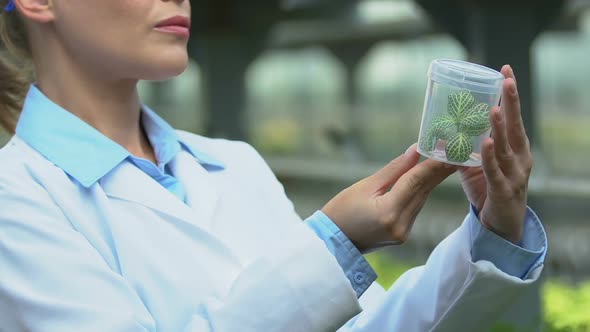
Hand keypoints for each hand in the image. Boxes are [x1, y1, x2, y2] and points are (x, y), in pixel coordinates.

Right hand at [322, 145, 454, 252]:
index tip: (448, 151)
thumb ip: (394, 170)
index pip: (416, 181)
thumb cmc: (341, 211)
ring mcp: (403, 233)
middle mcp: (400, 224)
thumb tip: (415, 151)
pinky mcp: (402, 235)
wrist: (332, 243)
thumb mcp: (364, 186)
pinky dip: (420, 193)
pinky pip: (415, 208)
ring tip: (444, 160)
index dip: (433, 164)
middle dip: (438, 170)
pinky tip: (427, 179)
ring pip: (421, 199)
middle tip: (454, 151)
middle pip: (423, 191)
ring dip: (431, 180)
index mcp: (389, 211)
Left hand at [459, 65, 532, 243]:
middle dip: (511, 102)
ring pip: (506, 147)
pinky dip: (489, 156)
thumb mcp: (476, 166)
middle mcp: (520, 158)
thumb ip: (464, 149)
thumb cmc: (491, 190)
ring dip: (499, 127)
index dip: (509, 96)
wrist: (502, 225)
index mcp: (515, 148)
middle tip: (507, 80)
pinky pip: (494, 171)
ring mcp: (515, 174)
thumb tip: (443, 135)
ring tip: (492, 108)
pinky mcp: (504, 191)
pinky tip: (485, 143)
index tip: (505, 72)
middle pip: (515, 126)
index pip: (513, 117)